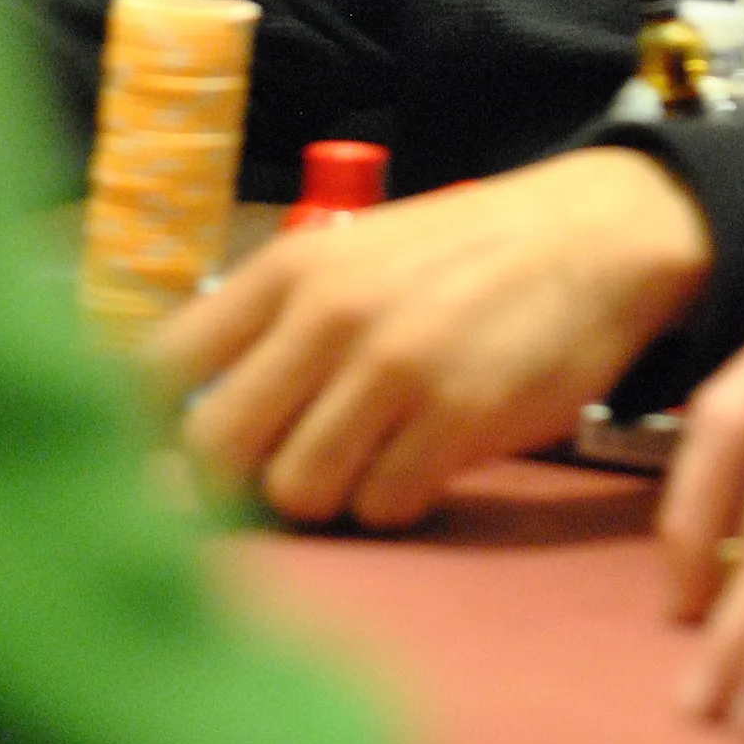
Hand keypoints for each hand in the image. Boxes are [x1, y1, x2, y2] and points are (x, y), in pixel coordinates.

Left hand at [153, 149, 712, 529]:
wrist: (595, 235)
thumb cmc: (462, 257)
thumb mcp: (355, 258)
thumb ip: (274, 329)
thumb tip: (183, 440)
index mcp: (293, 268)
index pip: (158, 369)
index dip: (148, 435)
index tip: (177, 460)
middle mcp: (330, 314)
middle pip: (216, 453)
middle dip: (238, 486)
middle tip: (284, 475)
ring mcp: (394, 367)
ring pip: (297, 493)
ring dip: (327, 497)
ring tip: (369, 460)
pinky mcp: (458, 417)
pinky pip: (383, 507)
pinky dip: (396, 502)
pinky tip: (426, 461)